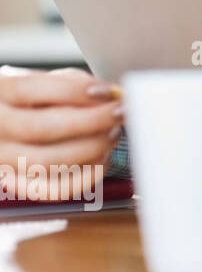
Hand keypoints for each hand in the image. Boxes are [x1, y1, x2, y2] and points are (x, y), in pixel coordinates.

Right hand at [0, 65, 122, 200]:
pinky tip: (103, 159)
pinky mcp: (18, 185)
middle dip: (91, 120)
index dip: (74, 91)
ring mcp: (2, 160)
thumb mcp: (41, 80)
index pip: (30, 89)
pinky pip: (52, 190)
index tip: (108, 92)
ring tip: (114, 133)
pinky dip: (85, 177)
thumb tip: (110, 94)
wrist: (6, 127)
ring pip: (47, 162)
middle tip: (119, 113)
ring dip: (91, 148)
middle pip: (41, 128)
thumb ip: (71, 83)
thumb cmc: (29, 101)